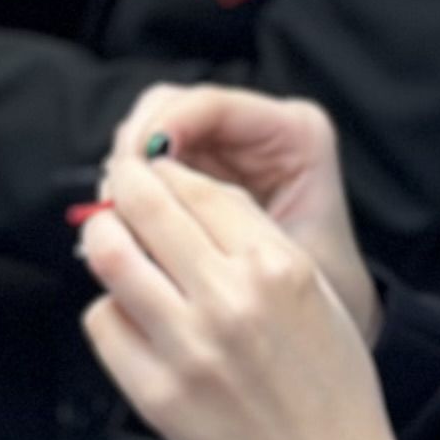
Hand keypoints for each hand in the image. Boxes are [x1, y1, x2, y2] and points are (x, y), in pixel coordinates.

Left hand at [77, 154, 407, 439]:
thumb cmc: (327, 388)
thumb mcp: (317, 293)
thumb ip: (255, 240)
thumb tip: (188, 192)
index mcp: (278, 268)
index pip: (198, 188)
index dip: (165, 171)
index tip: (152, 170)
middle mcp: (230, 300)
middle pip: (145, 206)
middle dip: (123, 184)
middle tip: (117, 187)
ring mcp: (187, 346)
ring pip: (109, 255)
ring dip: (102, 236)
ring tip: (110, 239)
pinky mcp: (155, 390)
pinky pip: (103, 321)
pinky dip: (110, 309)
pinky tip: (132, 315)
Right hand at [111, 84, 375, 341]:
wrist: (325, 335)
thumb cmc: (319, 297)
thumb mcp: (279, 258)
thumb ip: (220, 219)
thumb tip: (143, 182)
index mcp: (298, 133)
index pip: (213, 104)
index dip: (162, 127)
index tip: (132, 164)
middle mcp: (262, 126)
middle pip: (170, 105)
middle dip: (134, 147)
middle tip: (114, 193)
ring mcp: (227, 146)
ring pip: (149, 130)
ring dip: (127, 169)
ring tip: (117, 213)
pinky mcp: (201, 169)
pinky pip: (149, 164)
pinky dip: (131, 189)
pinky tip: (125, 220)